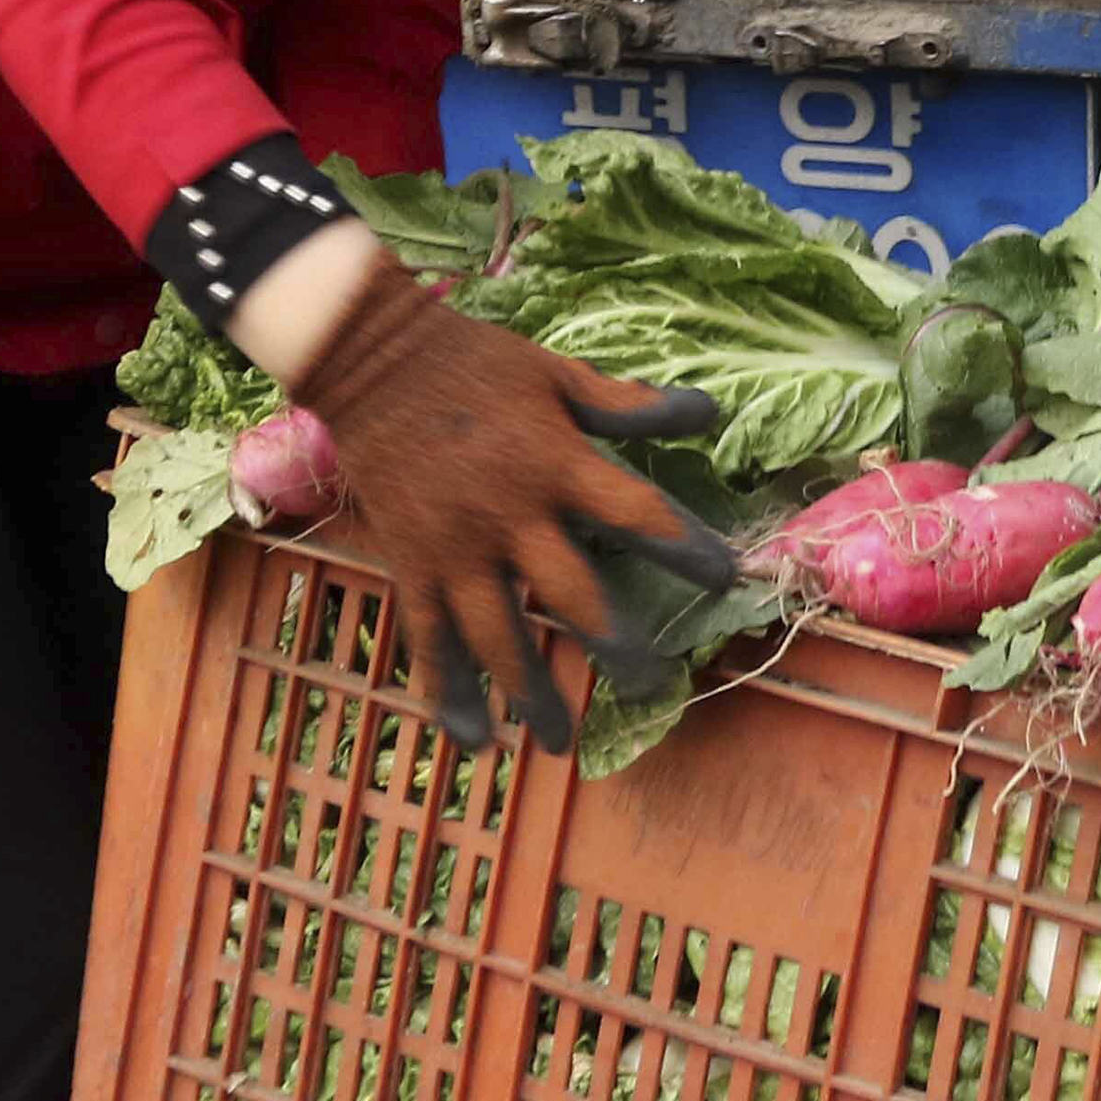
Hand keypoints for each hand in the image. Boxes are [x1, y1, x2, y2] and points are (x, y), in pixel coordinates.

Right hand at [287, 262, 738, 756]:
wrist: (374, 359)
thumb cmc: (477, 364)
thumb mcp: (559, 373)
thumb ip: (629, 405)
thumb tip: (709, 412)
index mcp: (556, 464)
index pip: (638, 515)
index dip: (686, 551)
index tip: (726, 581)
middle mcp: (510, 517)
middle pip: (575, 597)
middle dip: (620, 649)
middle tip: (654, 690)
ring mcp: (457, 549)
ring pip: (499, 638)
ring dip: (532, 695)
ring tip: (560, 741)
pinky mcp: (411, 566)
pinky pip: (429, 642)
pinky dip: (448, 695)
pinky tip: (474, 740)